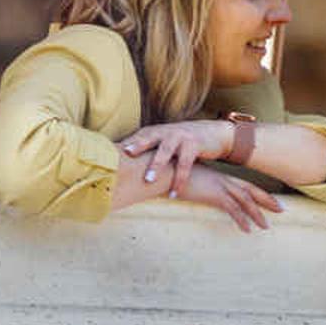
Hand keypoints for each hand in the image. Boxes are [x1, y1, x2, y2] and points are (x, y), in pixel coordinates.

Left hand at [122, 118, 238, 194]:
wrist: (214, 133)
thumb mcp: (165, 141)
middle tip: (126, 155)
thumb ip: (148, 149)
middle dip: (137, 146)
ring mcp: (181, 137)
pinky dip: (179, 180)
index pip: (136, 137)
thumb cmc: (184, 142)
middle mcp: (166, 131)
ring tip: (149, 180)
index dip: (125, 145)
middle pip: (149, 138)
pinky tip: (173, 193)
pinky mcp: (194, 145)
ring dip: (157, 165)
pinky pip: (185, 165)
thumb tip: (123, 165)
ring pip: (166, 151)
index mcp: (155, 131)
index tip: (111, 157)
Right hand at [176, 164, 280, 233]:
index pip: (245, 185)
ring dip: (257, 214)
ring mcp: (219, 186)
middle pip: (251, 191)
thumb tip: (199, 190)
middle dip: (268, 200)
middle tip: (282, 209)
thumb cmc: (172, 175)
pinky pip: (232, 209)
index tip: (271, 200)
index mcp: (219, 177)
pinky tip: (247, 230)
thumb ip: (198, 185)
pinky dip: (241, 219)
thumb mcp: (189, 180)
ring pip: (245, 201)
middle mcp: (223, 180)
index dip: (259, 193)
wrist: (164, 170)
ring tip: (266, 226)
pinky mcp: (213, 194)